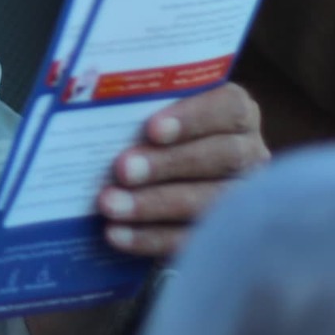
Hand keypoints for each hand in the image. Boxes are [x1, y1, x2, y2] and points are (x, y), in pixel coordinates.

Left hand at [98, 83, 268, 257]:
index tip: (153, 129)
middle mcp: (249, 153)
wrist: (162, 178)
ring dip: (154, 204)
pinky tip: (117, 234)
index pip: (229, 108)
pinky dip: (151, 238)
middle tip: (122, 169)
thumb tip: (85, 95)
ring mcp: (243, 196)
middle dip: (168, 164)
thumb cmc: (152, 133)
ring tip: (111, 205)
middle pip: (220, 156)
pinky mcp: (226, 236)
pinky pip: (192, 239)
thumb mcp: (152, 113)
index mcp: (237, 114)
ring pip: (209, 201)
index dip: (193, 118)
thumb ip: (138, 105)